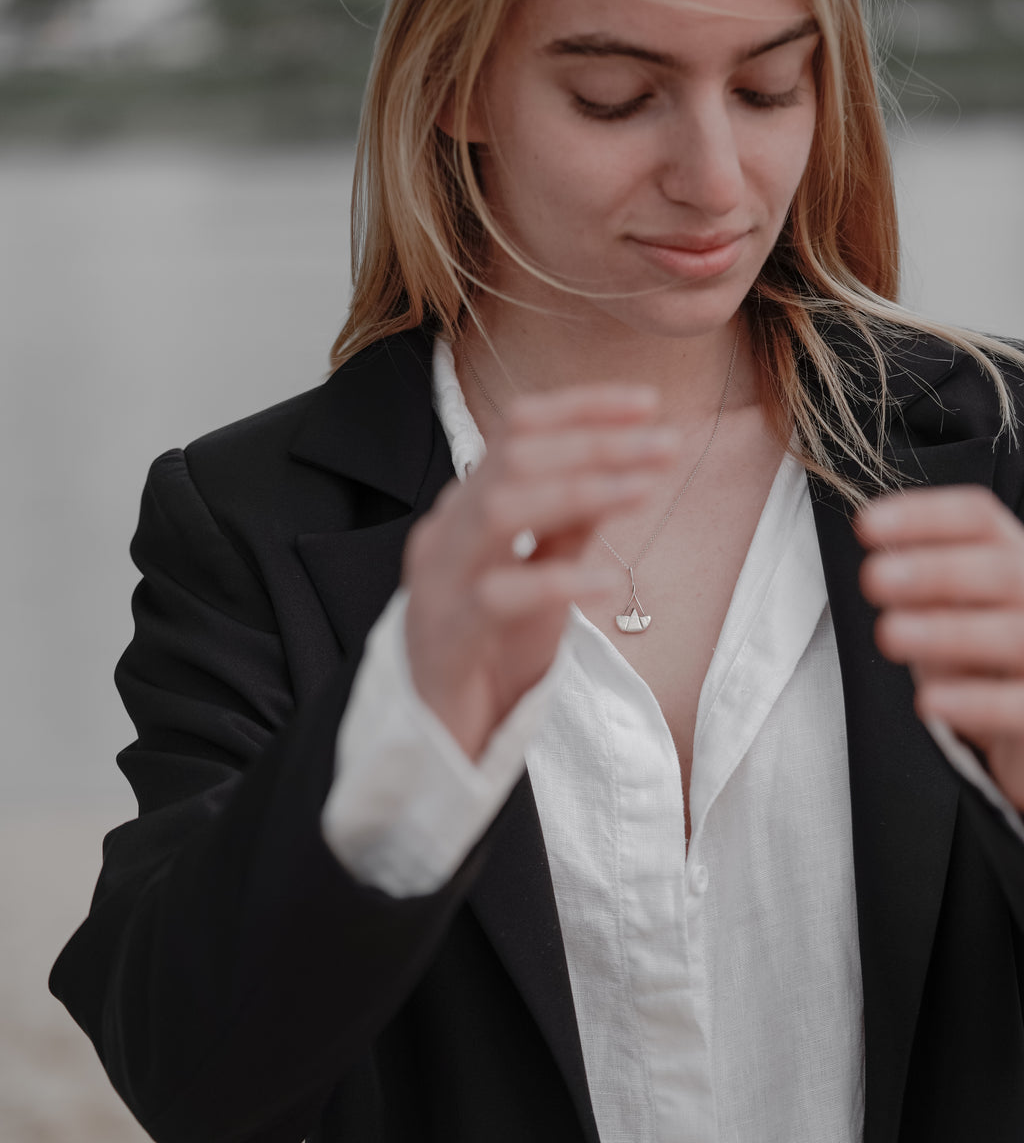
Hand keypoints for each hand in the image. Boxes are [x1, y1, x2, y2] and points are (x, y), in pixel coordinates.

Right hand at [403, 384, 679, 759]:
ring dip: (579, 490)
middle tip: (664, 443)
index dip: (582, 408)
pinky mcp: (447, 635)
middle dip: (595, 442)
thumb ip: (570, 527)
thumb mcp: (544, 580)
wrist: (438, 737)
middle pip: (513, 457)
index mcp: (466, 508)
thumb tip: (622, 470)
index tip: (649, 405)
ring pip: (500, 508)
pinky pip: (500, 595)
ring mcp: (439, 581)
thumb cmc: (492, 653)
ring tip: (644, 489)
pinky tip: (607, 584)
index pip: (517, 429)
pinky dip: (558, 581)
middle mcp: (445, 532)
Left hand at [858, 485, 1023, 808]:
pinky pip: (1018, 705)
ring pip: (1013, 635)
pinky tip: (929, 702)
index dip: (925, 516)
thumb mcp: (956, 613)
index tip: (866, 525)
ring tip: (890, 634)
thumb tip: (881, 561)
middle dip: (936, 571)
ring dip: (947, 632)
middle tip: (873, 578)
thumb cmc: (984, 664)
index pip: (979, 518)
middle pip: (1002, 571)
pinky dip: (974, 702)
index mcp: (1018, 560)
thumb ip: (928, 587)